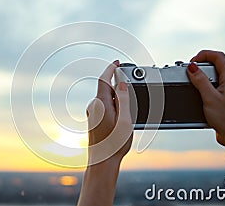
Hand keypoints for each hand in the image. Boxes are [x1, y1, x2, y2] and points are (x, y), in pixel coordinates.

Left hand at [77, 60, 132, 205]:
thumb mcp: (125, 120)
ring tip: (128, 113)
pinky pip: (105, 106)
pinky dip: (115, 106)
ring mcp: (92, 114)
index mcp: (100, 104)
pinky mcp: (94, 120)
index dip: (111, 68)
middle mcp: (93, 107)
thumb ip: (124, 100)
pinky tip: (122, 119)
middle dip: (118, 86)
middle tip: (132, 90)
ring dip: (118, 99)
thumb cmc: (114, 144)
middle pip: (106, 88)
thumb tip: (122, 84)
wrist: (102, 162)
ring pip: (107, 99)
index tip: (117, 62)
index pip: (104, 79)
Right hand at [186, 50, 224, 146]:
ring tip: (192, 86)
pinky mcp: (224, 102)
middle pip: (214, 66)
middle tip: (189, 74)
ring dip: (200, 81)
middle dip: (200, 68)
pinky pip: (212, 91)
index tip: (191, 63)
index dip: (203, 55)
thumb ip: (200, 81)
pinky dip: (203, 92)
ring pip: (212, 79)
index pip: (218, 57)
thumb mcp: (210, 97)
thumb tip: (192, 67)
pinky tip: (198, 100)